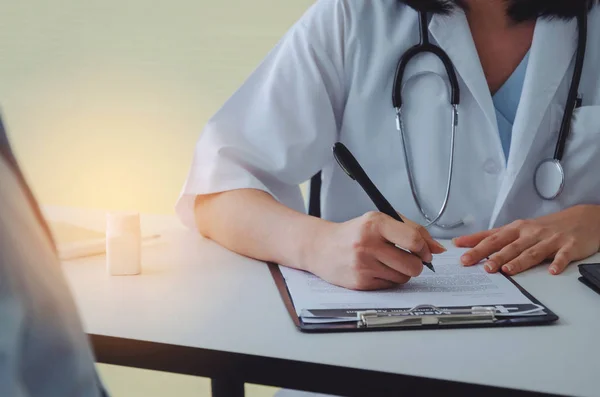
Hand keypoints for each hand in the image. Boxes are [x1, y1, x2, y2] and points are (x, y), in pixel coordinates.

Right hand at [307, 211, 445, 289]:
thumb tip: (439, 249)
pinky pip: (390, 285)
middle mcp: (367, 244)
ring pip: (403, 277)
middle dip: (416, 264)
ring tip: (387, 262)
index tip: (426, 251)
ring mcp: (363, 265)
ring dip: (401, 272)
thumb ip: (411, 230)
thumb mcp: (379, 221)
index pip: (413, 239)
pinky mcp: (360, 282)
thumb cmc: (354, 233)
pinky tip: (376, 270)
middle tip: (407, 259)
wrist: (321, 247)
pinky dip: (388, 279)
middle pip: (413, 264)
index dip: (425, 248)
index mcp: (374, 223)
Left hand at [454, 205, 599, 275]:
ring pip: (531, 251)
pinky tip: (551, 271)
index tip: (460, 252)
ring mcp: (550, 239)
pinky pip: (562, 256)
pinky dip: (557, 263)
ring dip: (518, 261)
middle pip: (509, 245)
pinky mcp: (569, 246)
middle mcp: (530, 233)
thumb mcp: (519, 229)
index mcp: (516, 229)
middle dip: (493, 255)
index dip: (475, 244)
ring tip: (506, 270)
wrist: (583, 219)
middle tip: (480, 266)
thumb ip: (495, 237)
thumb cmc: (545, 227)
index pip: (492, 237)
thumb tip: (468, 243)